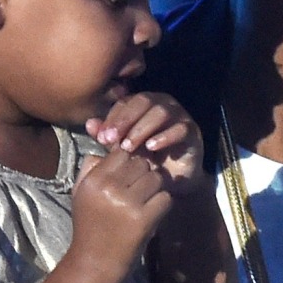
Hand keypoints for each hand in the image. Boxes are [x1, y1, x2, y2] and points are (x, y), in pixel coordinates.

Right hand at [70, 141, 172, 282]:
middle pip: (141, 163)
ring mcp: (127, 203)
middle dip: (144, 174)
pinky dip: (163, 205)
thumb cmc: (89, 227)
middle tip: (140, 190)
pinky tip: (153, 213)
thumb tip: (110, 149)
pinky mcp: (143, 218)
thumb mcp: (80, 194)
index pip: (121, 153)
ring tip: (146, 202)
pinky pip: (165, 198)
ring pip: (156, 178)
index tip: (130, 175)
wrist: (94, 262)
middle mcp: (109, 187)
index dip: (130, 162)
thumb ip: (91, 168)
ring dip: (155, 189)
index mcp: (94, 180)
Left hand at [88, 92, 208, 199]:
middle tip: (113, 140)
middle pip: (144, 101)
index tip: (101, 137)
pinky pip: (180, 128)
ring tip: (129, 147)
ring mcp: (180, 116)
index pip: (126, 102)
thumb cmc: (145, 161)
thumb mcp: (121, 149)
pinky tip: (151, 148)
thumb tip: (89, 124)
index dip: (113, 118)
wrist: (171, 181)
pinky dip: (164, 136)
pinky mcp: (193, 132)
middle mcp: (163, 104)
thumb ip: (107, 136)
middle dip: (125, 120)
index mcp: (145, 104)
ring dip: (142, 128)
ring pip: (161, 112)